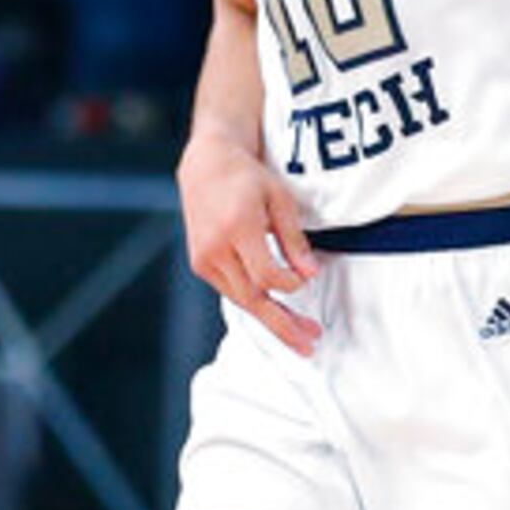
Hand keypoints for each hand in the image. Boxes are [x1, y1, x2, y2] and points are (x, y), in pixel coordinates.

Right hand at [181, 130, 321, 354]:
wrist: (206, 165)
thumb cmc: (247, 178)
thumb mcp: (280, 199)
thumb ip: (294, 239)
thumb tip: (310, 274)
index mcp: (237, 227)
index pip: (266, 276)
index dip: (290, 285)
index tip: (306, 280)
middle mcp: (216, 247)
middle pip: (252, 298)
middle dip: (282, 325)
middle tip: (309, 344)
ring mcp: (204, 258)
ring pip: (240, 299)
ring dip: (270, 319)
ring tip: (298, 332)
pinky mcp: (200, 263)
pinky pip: (230, 290)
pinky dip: (253, 301)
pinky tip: (273, 307)